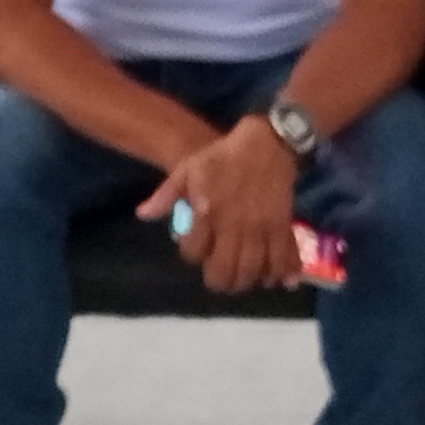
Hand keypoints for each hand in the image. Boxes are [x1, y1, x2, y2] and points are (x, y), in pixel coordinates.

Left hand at [141, 121, 304, 294]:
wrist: (267, 143)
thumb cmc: (222, 157)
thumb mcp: (187, 169)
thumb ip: (166, 195)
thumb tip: (142, 215)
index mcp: (206, 212)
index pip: (193, 252)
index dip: (191, 254)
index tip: (194, 248)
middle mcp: (233, 226)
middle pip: (224, 272)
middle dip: (219, 281)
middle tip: (218, 277)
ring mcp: (260, 228)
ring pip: (252, 272)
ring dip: (245, 282)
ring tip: (241, 279)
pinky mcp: (282, 227)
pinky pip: (282, 259)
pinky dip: (278, 274)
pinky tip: (272, 278)